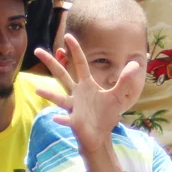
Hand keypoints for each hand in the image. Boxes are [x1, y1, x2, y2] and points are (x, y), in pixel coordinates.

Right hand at [33, 34, 143, 152]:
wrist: (100, 136)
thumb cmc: (105, 115)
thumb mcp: (118, 96)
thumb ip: (124, 80)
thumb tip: (135, 63)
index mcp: (86, 85)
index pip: (79, 63)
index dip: (75, 50)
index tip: (68, 36)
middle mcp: (77, 93)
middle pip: (62, 75)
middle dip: (51, 63)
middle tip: (37, 50)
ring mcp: (73, 107)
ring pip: (59, 98)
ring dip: (49, 94)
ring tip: (38, 89)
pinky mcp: (74, 121)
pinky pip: (67, 120)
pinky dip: (62, 119)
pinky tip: (56, 118)